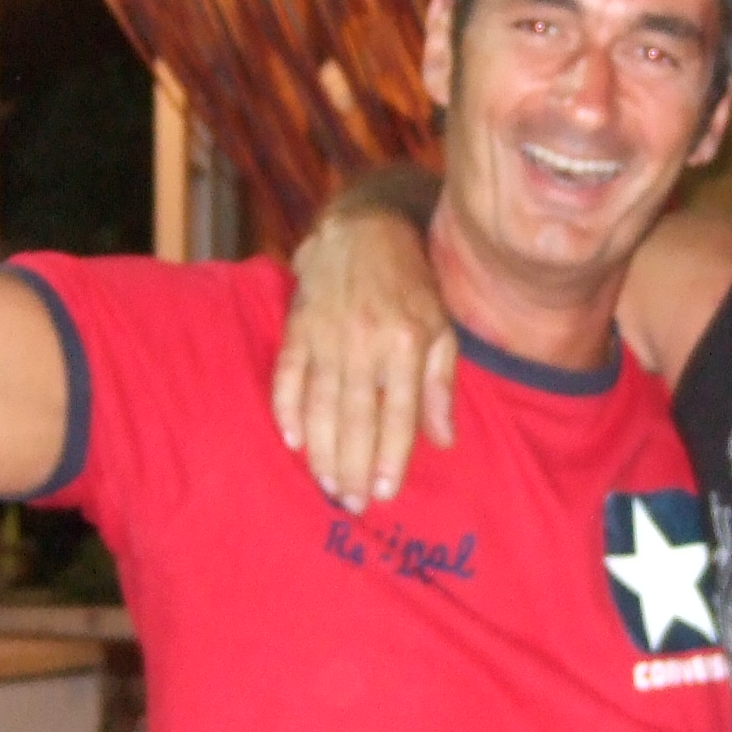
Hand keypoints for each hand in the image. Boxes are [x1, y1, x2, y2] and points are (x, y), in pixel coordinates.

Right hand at [270, 207, 455, 508]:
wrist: (363, 228)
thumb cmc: (411, 284)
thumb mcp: (440, 328)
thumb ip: (440, 385)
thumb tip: (444, 441)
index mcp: (407, 343)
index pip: (398, 413)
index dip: (390, 457)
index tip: (384, 493)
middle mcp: (366, 341)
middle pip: (357, 417)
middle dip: (352, 466)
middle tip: (350, 503)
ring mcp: (327, 334)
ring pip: (321, 405)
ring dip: (322, 450)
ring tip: (326, 484)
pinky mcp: (298, 326)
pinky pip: (287, 375)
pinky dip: (287, 410)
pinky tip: (292, 442)